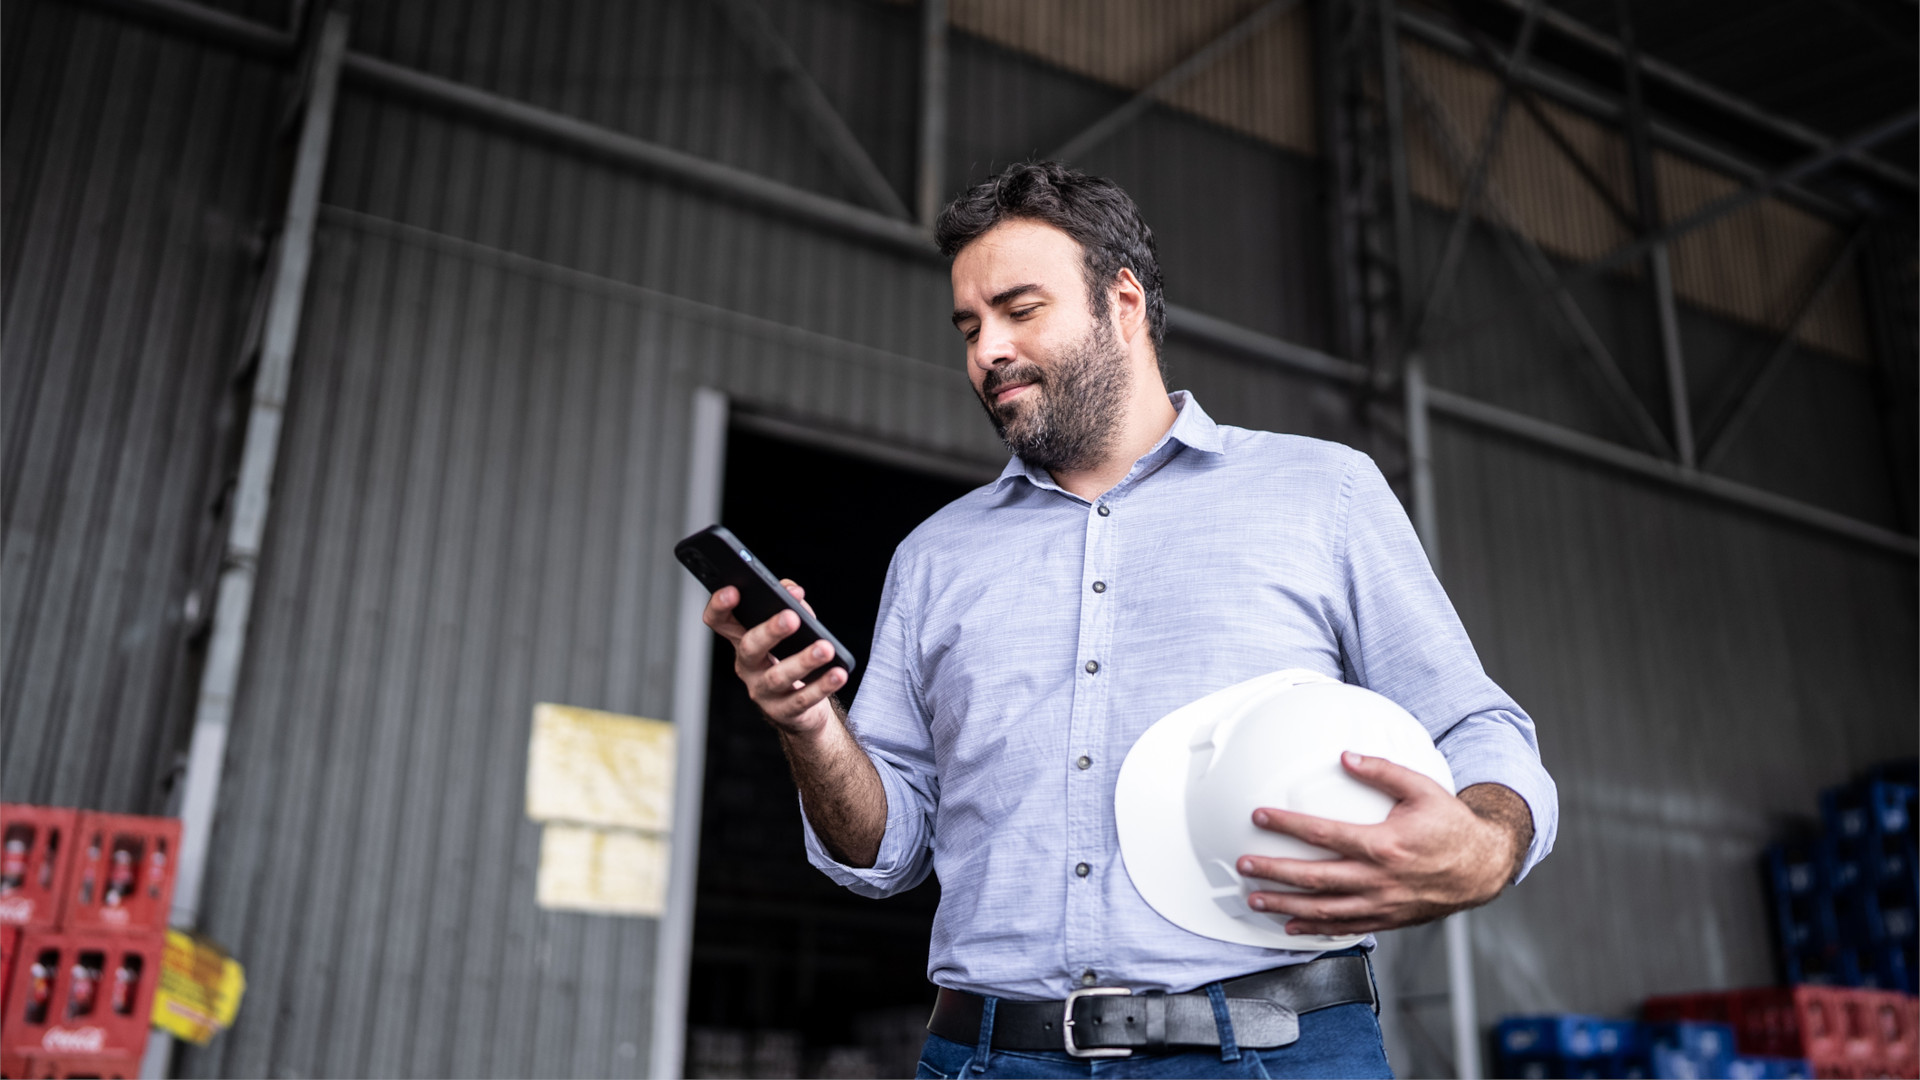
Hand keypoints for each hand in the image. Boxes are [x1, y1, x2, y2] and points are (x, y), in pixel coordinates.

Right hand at [702, 579, 846, 736]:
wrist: (803, 707)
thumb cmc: (792, 654)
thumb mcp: (790, 625)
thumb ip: (790, 602)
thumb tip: (794, 592)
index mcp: (742, 638)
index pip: (719, 620)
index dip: (719, 606)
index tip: (734, 591)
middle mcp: (747, 665)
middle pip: (750, 646)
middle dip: (770, 631)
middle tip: (792, 617)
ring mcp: (762, 690)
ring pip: (778, 676)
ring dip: (803, 660)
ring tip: (825, 648)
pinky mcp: (783, 711)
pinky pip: (802, 699)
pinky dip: (822, 685)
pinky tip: (837, 673)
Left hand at [1236, 753, 1531, 936]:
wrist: (1482, 867)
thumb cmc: (1451, 826)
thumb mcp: (1422, 788)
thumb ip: (1383, 770)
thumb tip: (1346, 756)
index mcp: (1384, 844)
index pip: (1324, 834)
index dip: (1287, 825)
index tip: (1259, 817)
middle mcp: (1379, 879)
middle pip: (1314, 879)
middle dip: (1274, 872)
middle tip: (1244, 866)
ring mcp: (1382, 904)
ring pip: (1324, 910)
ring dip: (1286, 905)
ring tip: (1256, 900)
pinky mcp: (1387, 920)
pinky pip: (1345, 928)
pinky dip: (1315, 929)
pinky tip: (1291, 926)